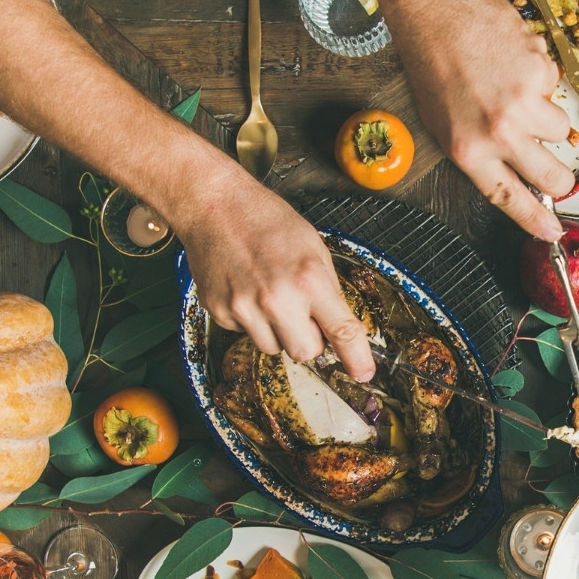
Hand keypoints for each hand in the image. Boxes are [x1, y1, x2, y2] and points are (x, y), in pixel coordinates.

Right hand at [168, 170, 375, 378]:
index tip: (364, 373)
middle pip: (305, 352)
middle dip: (310, 340)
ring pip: (274, 349)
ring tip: (270, 294)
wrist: (214, 206)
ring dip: (279, 332)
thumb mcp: (314, 248)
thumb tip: (340, 329)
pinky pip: (245, 334)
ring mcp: (244, 307)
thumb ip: (328, 291)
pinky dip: (251, 320)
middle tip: (302, 312)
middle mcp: (277, 298)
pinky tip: (247, 290)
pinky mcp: (220, 311)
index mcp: (308, 279)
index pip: (341, 331)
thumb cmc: (267, 221)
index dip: (357, 358)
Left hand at [392, 0, 570, 239]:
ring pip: (558, 129)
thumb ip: (478, 153)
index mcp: (468, 151)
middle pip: (551, 176)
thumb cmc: (433, 65)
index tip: (553, 233)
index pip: (510, 198)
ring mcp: (522, 102)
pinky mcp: (539, 72)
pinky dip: (539, 77)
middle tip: (557, 171)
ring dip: (544, 116)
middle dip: (561, 179)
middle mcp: (498, 131)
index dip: (536, 220)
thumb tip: (511, 175)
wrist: (437, 9)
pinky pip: (554, 87)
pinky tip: (511, 62)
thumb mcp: (442, 124)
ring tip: (514, 93)